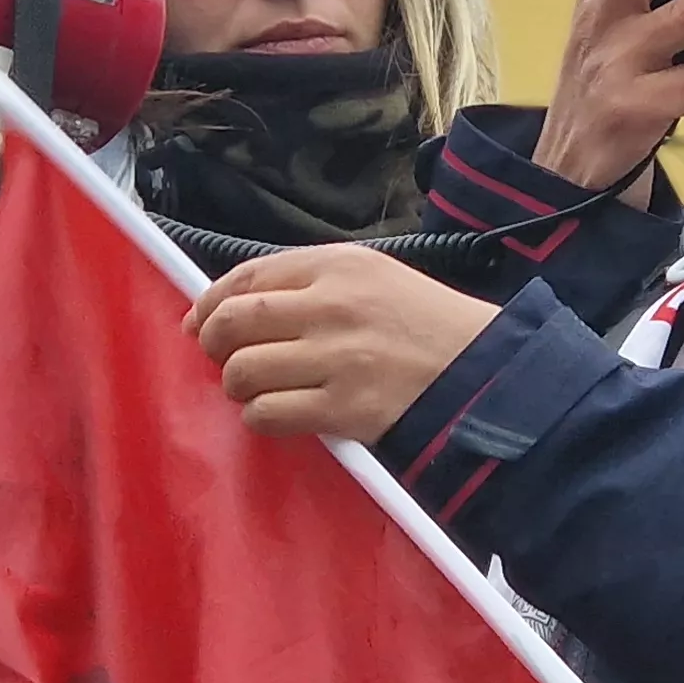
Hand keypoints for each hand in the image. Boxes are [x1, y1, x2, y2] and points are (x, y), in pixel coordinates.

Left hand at [188, 245, 498, 441]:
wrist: (485, 372)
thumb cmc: (426, 326)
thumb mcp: (374, 278)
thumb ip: (309, 283)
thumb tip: (231, 305)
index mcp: (338, 265)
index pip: (247, 276)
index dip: (210, 302)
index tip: (198, 322)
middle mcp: (332, 305)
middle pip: (234, 322)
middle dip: (216, 345)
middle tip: (227, 360)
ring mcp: (336, 358)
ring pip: (243, 371)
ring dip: (240, 386)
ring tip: (261, 389)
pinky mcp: (343, 408)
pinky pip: (268, 413)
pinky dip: (262, 417)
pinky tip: (281, 413)